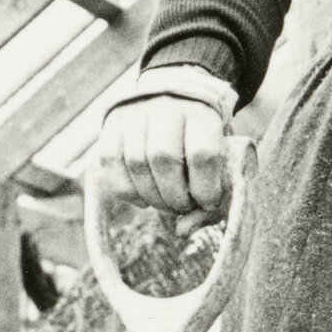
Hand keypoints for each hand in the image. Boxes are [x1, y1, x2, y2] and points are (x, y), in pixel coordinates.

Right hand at [96, 80, 231, 215]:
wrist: (175, 99)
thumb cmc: (203, 140)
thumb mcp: (220, 160)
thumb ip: (211, 197)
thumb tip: (182, 232)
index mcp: (202, 113)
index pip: (201, 154)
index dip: (205, 188)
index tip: (208, 202)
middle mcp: (166, 107)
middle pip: (164, 159)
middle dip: (174, 196)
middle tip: (182, 206)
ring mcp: (135, 114)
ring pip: (135, 163)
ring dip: (151, 196)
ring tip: (165, 203)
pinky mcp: (112, 126)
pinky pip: (111, 165)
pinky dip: (127, 192)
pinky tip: (143, 199)